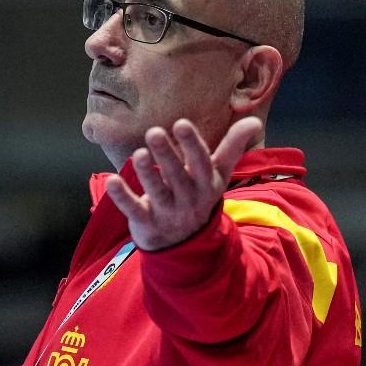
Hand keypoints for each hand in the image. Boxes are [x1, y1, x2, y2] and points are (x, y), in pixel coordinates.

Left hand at [106, 117, 262, 250]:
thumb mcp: (217, 175)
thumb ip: (232, 148)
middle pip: (177, 176)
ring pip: (156, 193)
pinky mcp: (146, 223)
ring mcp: (167, 213)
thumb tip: (255, 122)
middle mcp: (188, 199)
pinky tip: (111, 180)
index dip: (192, 144)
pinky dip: (122, 197)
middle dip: (166, 155)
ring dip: (147, 174)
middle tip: (154, 132)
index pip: (201, 163)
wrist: (187, 243)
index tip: (181, 123)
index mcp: (206, 184)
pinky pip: (133, 209)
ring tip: (139, 154)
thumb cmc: (199, 196)